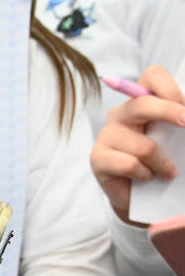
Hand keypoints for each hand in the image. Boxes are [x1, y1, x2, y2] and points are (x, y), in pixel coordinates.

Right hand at [90, 65, 184, 221]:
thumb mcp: (180, 140)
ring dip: (164, 163)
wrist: (145, 199)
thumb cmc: (166, 164)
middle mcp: (122, 114)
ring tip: (169, 172)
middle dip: (170, 112)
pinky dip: (146, 174)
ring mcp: (107, 135)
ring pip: (143, 144)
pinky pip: (129, 164)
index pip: (153, 76)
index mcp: (144, 102)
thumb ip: (183, 123)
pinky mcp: (98, 158)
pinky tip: (148, 178)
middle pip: (142, 103)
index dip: (172, 89)